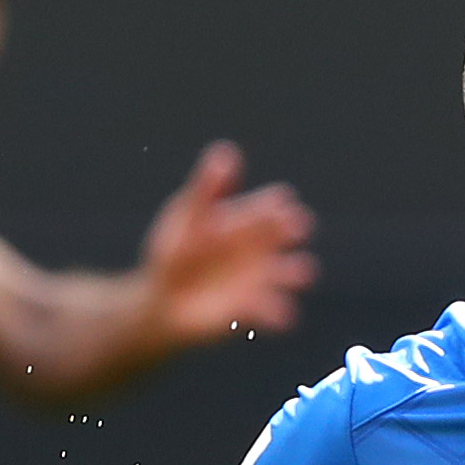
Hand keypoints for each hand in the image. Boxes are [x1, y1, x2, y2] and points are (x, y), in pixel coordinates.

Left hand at [137, 142, 317, 344]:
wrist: (163, 300)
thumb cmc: (174, 251)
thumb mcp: (187, 216)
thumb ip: (206, 188)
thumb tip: (227, 151)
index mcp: (247, 219)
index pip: (273, 205)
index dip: (278, 203)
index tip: (279, 204)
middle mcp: (261, 247)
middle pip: (286, 234)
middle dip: (293, 229)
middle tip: (296, 226)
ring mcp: (261, 278)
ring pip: (289, 273)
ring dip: (297, 272)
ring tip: (301, 271)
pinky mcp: (254, 309)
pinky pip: (272, 311)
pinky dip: (279, 312)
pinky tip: (282, 314)